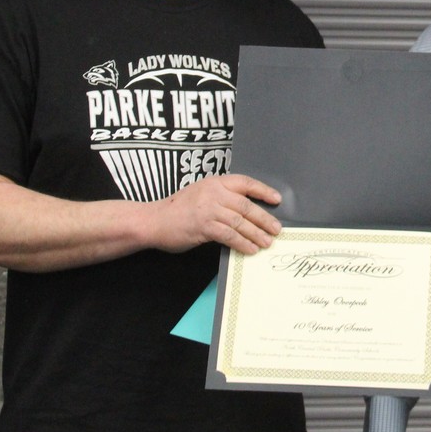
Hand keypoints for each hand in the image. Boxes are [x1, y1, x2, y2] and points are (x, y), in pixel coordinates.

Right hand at [153, 174, 282, 254]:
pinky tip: (250, 249)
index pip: (245, 182)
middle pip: (246, 206)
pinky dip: (242, 243)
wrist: (154, 220)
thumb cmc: (178, 210)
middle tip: (276, 229)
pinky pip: (229, 235)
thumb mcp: (201, 195)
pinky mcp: (203, 226)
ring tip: (267, 242)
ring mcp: (208, 209)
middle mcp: (214, 193)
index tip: (277, 199)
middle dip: (264, 219)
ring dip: (256, 234)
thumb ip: (221, 199)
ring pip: (240, 222)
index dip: (263, 190)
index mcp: (215, 182)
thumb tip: (247, 213)